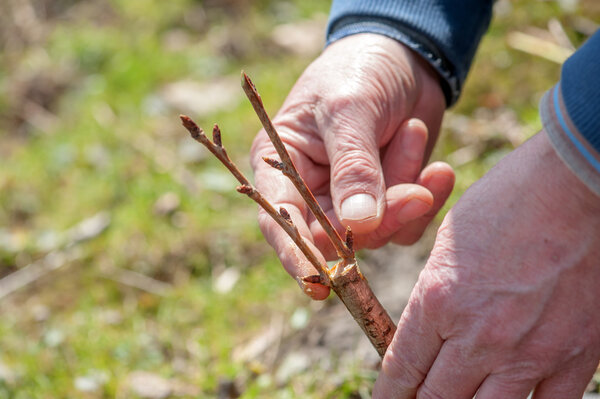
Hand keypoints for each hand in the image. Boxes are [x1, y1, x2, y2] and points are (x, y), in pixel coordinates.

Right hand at [250, 33, 454, 298]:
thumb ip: (354, 167)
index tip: (317, 286)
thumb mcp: (350, 109)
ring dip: (406, 193)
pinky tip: (438, 166)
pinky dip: (427, 197)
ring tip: (412, 132)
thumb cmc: (360, 71)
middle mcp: (312, 190)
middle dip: (381, 219)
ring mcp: (352, 200)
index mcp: (282, 165)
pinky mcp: (388, 202)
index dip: (295, 255)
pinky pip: (408, 224)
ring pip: (378, 233)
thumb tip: (357, 226)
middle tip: (417, 193)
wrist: (405, 56)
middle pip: (336, 236)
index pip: (280, 220)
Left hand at [374, 130, 599, 397]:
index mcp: (438, 300)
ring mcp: (529, 351)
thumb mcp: (449, 246)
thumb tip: (430, 338)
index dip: (389, 393)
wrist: (573, 183)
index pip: (403, 368)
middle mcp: (479, 335)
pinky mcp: (574, 355)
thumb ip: (436, 299)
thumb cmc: (505, 202)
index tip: (387, 398)